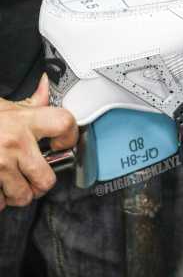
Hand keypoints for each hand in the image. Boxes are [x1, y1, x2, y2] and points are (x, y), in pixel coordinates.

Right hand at [0, 74, 77, 209]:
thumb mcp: (6, 106)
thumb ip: (31, 102)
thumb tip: (45, 84)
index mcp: (24, 120)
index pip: (64, 123)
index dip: (70, 136)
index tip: (63, 143)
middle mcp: (14, 143)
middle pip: (47, 179)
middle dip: (41, 182)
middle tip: (34, 175)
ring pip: (23, 197)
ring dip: (18, 193)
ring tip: (11, 181)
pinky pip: (0, 204)